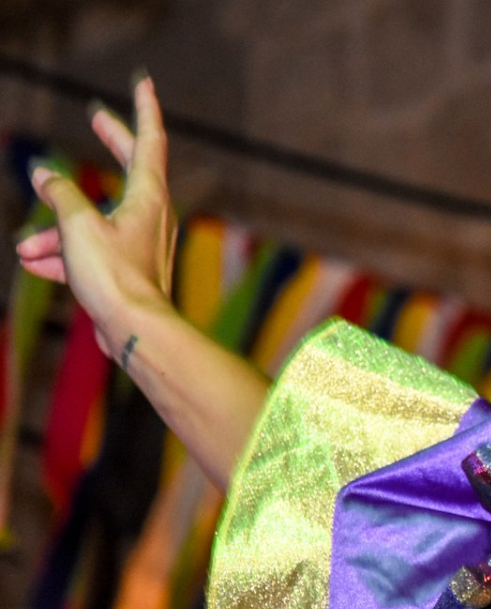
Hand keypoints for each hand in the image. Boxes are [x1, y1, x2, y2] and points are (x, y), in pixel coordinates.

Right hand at [15, 75, 177, 358]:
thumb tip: (44, 175)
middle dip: (110, 142)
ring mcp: (142, 241)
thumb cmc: (113, 275)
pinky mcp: (130, 268)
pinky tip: (35, 265)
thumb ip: (60, 195)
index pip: (149, 140)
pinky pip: (94, 250)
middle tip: (98, 117)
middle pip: (129, 167)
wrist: (133, 329)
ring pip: (97, 218)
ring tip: (26, 248)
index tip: (144, 83)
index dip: (143, 109)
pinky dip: (65, 255)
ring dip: (58, 229)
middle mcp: (151, 214)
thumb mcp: (77, 226)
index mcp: (148, 195)